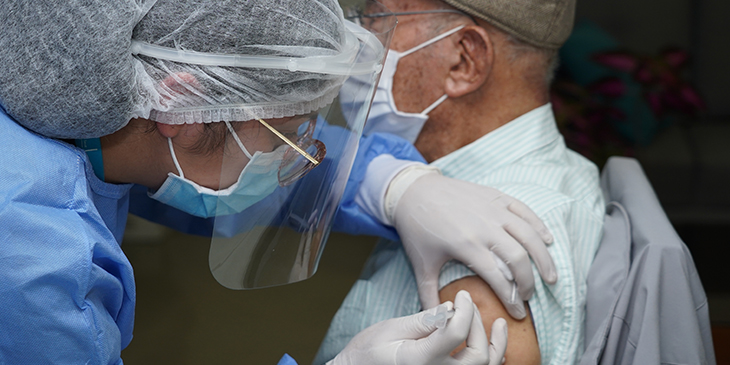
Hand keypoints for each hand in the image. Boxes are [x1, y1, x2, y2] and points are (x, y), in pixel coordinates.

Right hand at [328, 291, 506, 364]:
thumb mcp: (390, 330)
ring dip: (496, 346)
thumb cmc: (367, 353)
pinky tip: (492, 344)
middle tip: (469, 306)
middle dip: (479, 326)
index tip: (462, 295)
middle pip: (478, 356)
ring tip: (499, 324)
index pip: (457, 333)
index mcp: (421, 361)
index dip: (465, 310)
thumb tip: (451, 309)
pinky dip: (489, 360)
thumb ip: (424, 321)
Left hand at [393, 172, 555, 318]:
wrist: (412, 190)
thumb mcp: (421, 265)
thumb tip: (438, 323)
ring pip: (529, 235)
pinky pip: (525, 210)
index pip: (500, 278)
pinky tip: (547, 241)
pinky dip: (539, 226)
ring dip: (544, 257)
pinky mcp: (495, 195)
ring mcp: (492, 208)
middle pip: (520, 258)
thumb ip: (429, 296)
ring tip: (551, 276)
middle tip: (530, 296)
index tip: (519, 313)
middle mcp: (484, 226)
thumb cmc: (417, 229)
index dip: (513, 300)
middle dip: (529, 282)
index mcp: (466, 245)